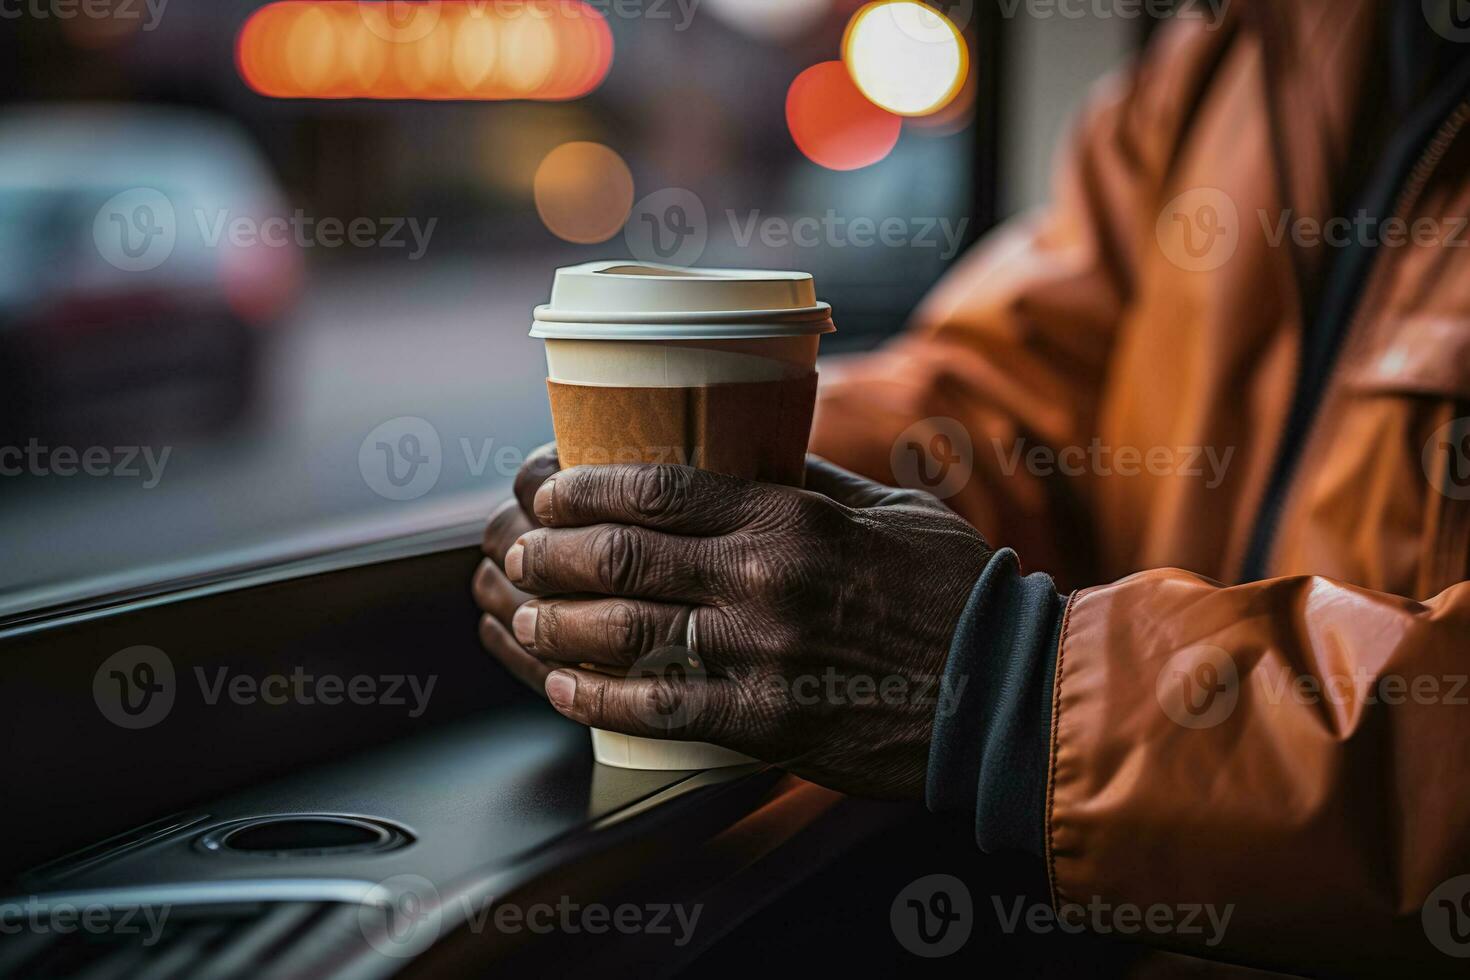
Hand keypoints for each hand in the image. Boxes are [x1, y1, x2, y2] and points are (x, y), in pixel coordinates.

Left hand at [475, 452, 991, 798]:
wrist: (1005, 690)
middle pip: (618, 556)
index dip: (580, 487)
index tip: (545, 489)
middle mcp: (763, 579)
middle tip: (518, 550)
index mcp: (789, 517)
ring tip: (522, 616)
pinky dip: (595, 697)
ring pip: (621, 631)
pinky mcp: (765, 722)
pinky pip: (656, 707)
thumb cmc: (952, 590)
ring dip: (552, 623)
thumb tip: (741, 453)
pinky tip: (564, 688)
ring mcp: (759, 655)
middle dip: (547, 551)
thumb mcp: (885, 508)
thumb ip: (804, 482)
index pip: (656, 488)